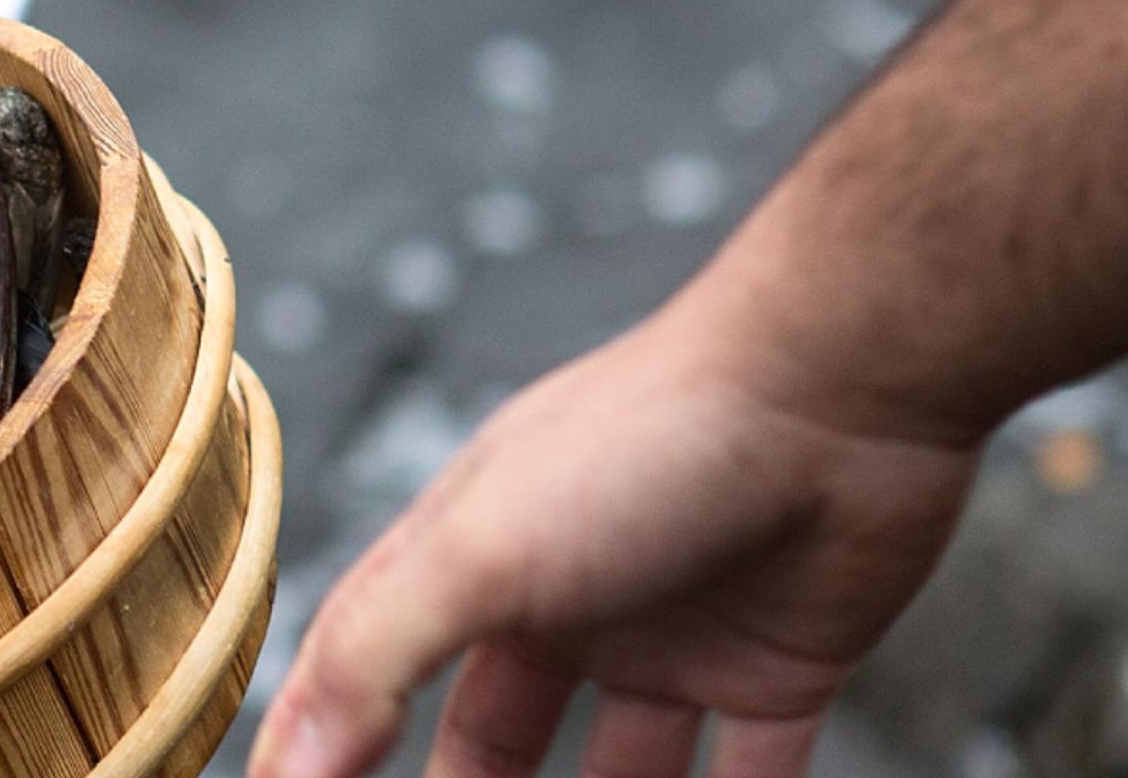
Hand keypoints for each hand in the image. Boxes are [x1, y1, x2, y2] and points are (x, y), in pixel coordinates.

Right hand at [250, 300, 982, 777]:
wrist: (840, 389)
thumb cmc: (647, 440)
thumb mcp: (476, 548)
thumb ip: (374, 657)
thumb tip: (287, 762)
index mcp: (473, 556)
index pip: (371, 665)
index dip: (326, 740)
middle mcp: (564, 599)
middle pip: (493, 737)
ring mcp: (669, 638)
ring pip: (618, 776)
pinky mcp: (774, 670)